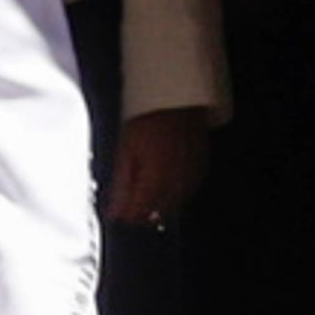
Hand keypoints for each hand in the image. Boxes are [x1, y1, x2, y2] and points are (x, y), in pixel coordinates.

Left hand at [102, 109, 209, 230]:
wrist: (176, 99)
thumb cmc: (147, 121)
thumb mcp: (125, 152)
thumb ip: (121, 186)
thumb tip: (114, 212)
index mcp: (155, 180)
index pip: (139, 215)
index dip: (125, 215)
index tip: (116, 212)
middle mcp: (177, 183)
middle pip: (157, 214)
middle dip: (141, 211)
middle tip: (128, 200)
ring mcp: (192, 177)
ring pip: (173, 205)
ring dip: (157, 203)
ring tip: (145, 186)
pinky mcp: (201, 170)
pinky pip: (186, 191)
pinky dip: (173, 192)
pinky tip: (163, 181)